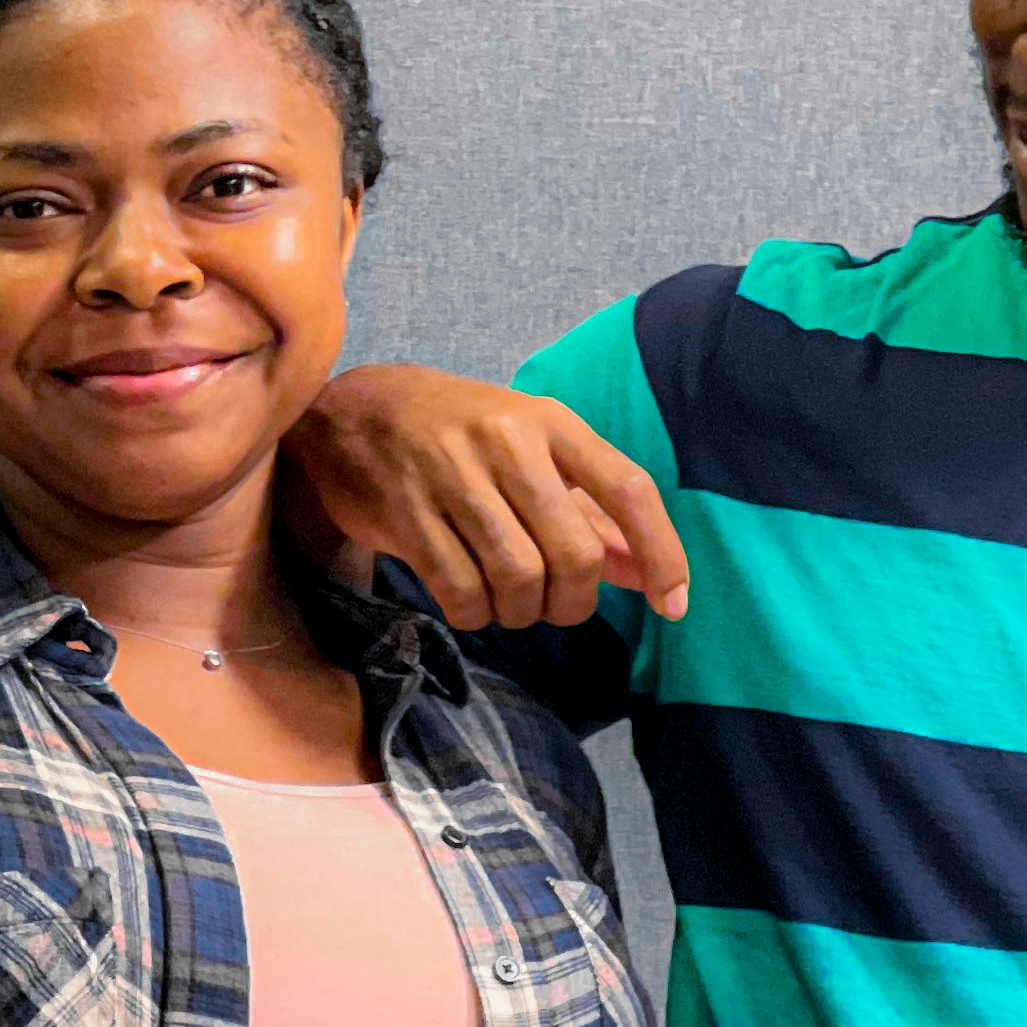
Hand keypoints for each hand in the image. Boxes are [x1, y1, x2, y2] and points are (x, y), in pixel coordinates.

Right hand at [286, 366, 690, 632]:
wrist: (354, 411)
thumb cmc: (460, 433)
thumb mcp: (532, 450)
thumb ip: (590, 511)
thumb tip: (644, 573)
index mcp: (550, 422)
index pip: (627, 488)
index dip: (661, 552)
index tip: (672, 602)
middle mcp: (507, 442)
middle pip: (574, 553)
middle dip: (575, 600)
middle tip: (556, 604)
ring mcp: (453, 477)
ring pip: (520, 579)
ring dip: (523, 612)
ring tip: (511, 603)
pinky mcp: (406, 514)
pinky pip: (462, 592)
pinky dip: (477, 615)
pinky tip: (472, 602)